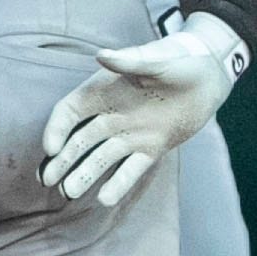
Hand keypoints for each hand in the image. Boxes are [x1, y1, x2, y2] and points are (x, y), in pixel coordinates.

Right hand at [38, 11, 244, 206]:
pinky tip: (105, 200)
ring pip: (101, 158)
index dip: (57, 129)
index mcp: (105, 90)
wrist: (208, 74)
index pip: (70, 111)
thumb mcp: (155, 59)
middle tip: (47, 180)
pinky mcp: (151, 147)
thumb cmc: (178, 59)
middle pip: (80, 140)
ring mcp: (131, 133)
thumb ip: (128, 61)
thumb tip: (101, 55)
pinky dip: (118, 184)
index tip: (51, 149)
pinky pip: (131, 169)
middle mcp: (113, 114)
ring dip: (84, 174)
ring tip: (68, 193)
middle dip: (63, 160)